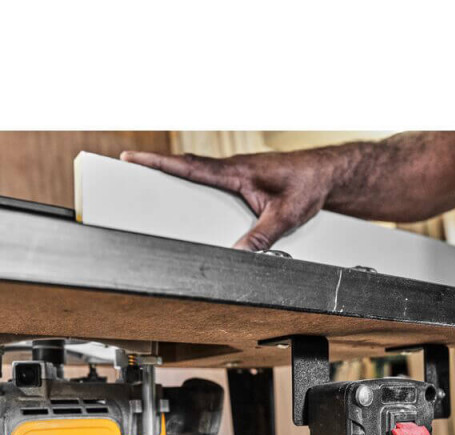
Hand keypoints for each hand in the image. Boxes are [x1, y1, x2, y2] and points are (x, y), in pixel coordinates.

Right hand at [120, 149, 340, 250]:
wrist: (329, 174)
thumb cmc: (309, 184)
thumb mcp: (285, 216)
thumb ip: (261, 237)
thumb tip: (239, 256)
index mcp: (237, 172)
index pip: (190, 167)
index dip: (158, 163)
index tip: (130, 159)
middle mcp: (233, 170)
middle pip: (186, 169)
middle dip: (155, 168)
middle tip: (126, 169)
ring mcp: (238, 174)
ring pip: (199, 176)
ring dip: (175, 177)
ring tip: (149, 187)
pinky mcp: (244, 182)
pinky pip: (213, 184)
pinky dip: (196, 187)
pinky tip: (193, 201)